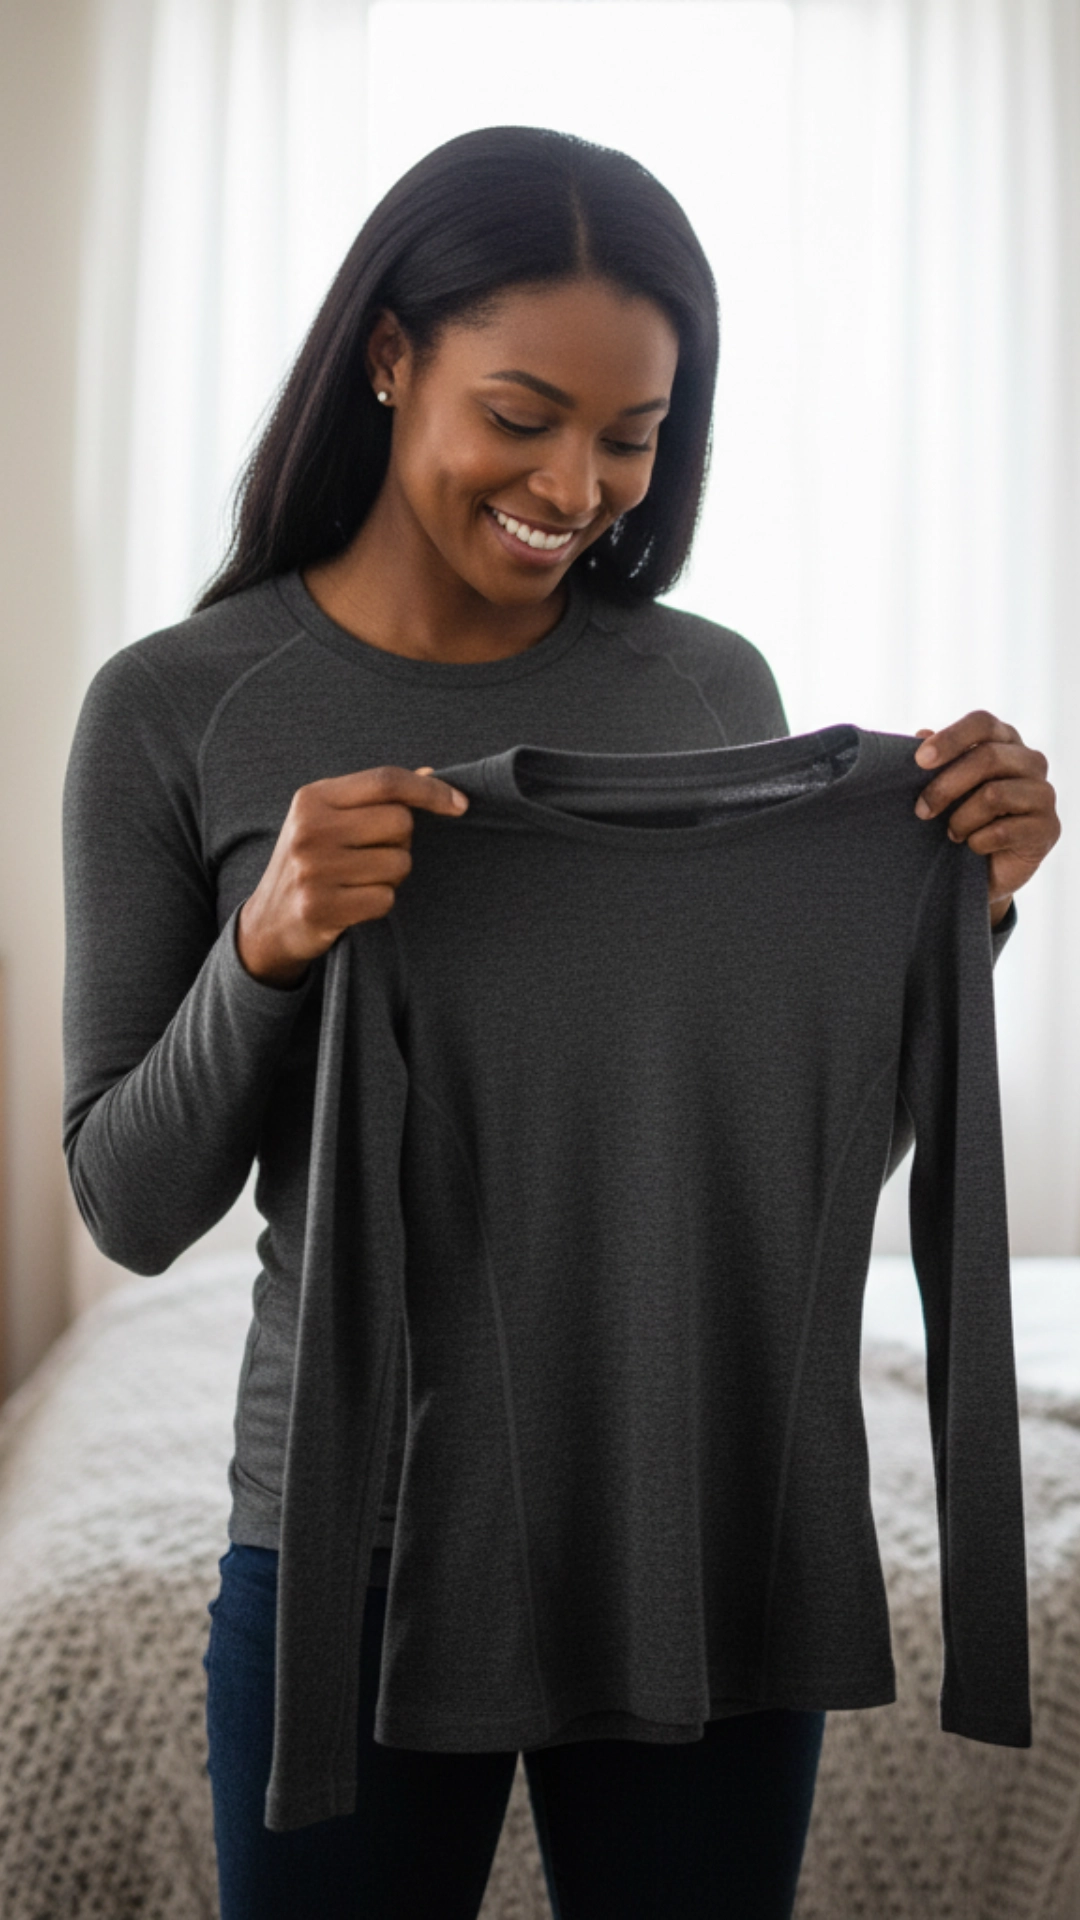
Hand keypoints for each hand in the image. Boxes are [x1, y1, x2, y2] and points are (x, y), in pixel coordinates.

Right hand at [237, 765, 468, 986]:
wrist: (268, 921)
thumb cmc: (312, 861)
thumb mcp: (330, 819)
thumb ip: (376, 797)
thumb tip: (430, 774)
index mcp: (313, 798)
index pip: (386, 781)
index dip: (430, 791)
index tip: (460, 804)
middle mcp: (310, 829)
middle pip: (400, 822)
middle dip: (402, 841)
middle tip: (377, 854)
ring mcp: (313, 869)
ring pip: (398, 864)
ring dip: (392, 876)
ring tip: (361, 879)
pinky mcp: (320, 907)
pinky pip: (385, 899)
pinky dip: (379, 903)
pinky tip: (354, 902)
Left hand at [912, 712, 1059, 927]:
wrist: (986, 869)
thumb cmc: (963, 817)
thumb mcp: (944, 787)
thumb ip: (936, 761)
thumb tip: (922, 733)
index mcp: (1005, 741)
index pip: (982, 723)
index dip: (951, 738)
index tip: (920, 761)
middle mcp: (1031, 761)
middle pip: (987, 758)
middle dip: (945, 786)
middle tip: (921, 810)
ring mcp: (1044, 793)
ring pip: (993, 795)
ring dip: (961, 819)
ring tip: (952, 834)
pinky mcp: (1048, 827)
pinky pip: (1003, 831)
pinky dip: (977, 842)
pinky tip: (973, 846)